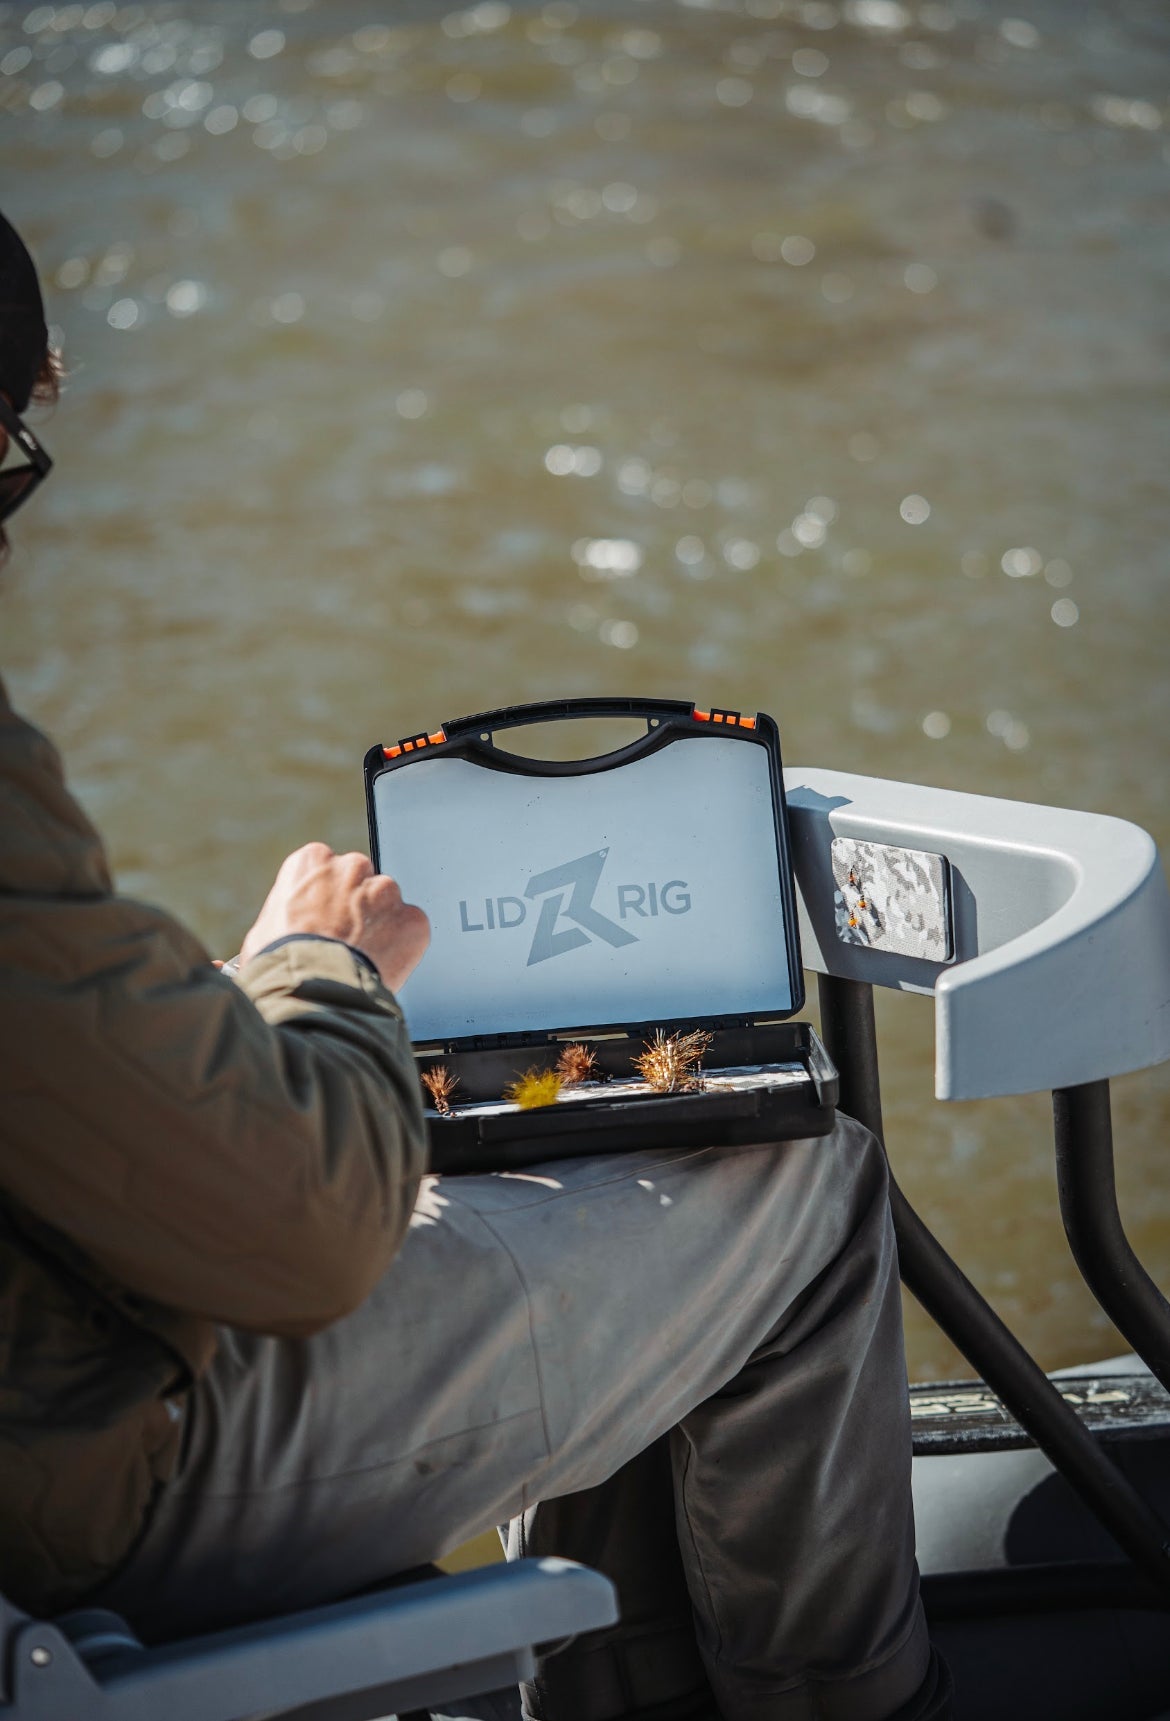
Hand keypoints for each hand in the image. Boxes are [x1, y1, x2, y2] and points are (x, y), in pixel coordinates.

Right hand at [239, 843, 429, 992]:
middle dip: (357, 910)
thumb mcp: (266, 930)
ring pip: (388, 907)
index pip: (328, 872)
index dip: (327, 902)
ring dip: (380, 928)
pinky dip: (402, 949)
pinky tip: (381, 969)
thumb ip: (291, 915)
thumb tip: (291, 930)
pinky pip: (411, 932)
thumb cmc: (279, 965)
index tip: (326, 922)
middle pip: (362, 884)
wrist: (311, 992)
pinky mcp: (412, 920)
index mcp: (312, 860)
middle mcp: (352, 866)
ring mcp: (385, 891)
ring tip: (361, 961)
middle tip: (346, 943)